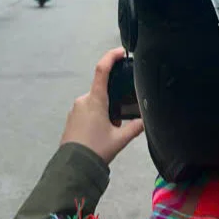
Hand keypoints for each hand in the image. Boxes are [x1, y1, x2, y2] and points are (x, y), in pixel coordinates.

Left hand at [61, 48, 144, 164]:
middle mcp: (83, 100)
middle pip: (102, 90)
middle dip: (113, 99)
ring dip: (106, 110)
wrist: (74, 166)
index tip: (121, 52)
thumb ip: (135, 127)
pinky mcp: (72, 118)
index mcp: (95, 100)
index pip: (102, 70)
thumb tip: (146, 120)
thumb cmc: (97, 149)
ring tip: (112, 129)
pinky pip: (87, 110)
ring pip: (95, 102)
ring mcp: (75, 109)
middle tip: (123, 115)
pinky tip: (102, 132)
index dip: (111, 57)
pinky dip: (97, 116)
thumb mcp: (120, 139)